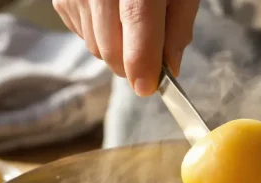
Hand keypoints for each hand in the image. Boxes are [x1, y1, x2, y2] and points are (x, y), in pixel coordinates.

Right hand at [53, 0, 199, 95]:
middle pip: (111, 46)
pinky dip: (100, 37)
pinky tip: (112, 16)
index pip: (137, 20)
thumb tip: (168, 68)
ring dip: (117, 51)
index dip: (142, 60)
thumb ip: (178, 27)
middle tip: (150, 59)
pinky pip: (82, 36)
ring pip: (95, 47)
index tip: (148, 87)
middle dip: (131, 65)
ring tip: (131, 26)